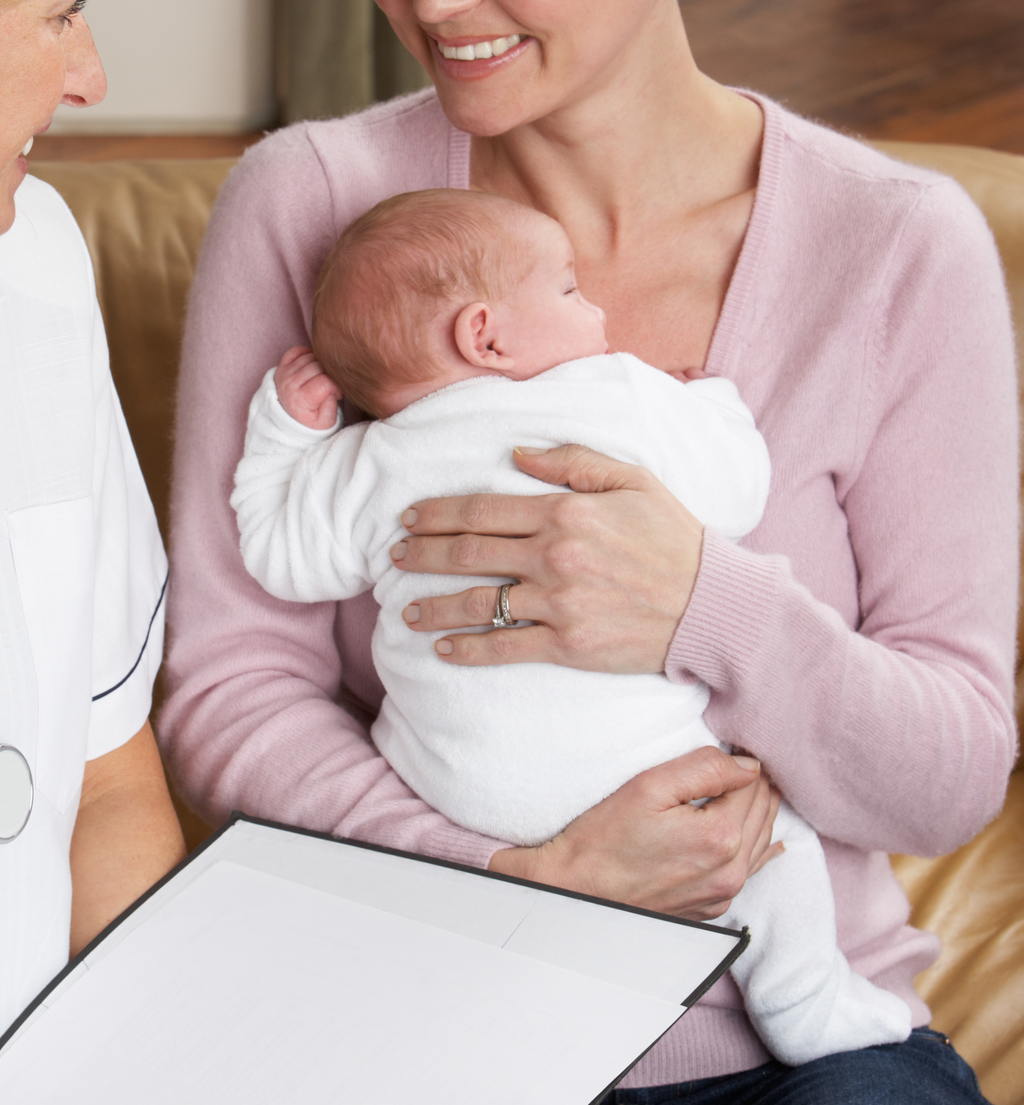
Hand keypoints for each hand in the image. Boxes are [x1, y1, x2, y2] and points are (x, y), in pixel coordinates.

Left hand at [275, 346, 340, 430]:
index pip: (325, 382)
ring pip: (310, 357)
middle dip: (330, 375)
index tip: (337, 394)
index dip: (336, 386)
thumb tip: (332, 389)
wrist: (287, 418)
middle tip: (331, 386)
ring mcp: (285, 373)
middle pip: (318, 367)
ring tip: (323, 378)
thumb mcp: (325, 424)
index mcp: (300, 400)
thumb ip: (331, 408)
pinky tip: (313, 366)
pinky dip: (307, 354)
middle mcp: (290, 384)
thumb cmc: (309, 421)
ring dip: (321, 366)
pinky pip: (297, 351)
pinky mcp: (283, 366)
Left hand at [393, 443, 704, 673]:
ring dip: (433, 607)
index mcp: (565, 512)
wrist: (712, 603)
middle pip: (468, 553)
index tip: (408, 519)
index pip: (482, 510)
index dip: (437, 514)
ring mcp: (559, 603)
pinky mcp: (568, 645)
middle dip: (423, 555)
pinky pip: (505, 647)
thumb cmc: (674, 537)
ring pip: (478, 602)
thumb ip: (571, 462)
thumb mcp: (632, 480)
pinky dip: (469, 650)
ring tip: (406, 612)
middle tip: (393, 559)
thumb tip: (517, 453)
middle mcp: (554, 556)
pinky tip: (444, 651)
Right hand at [491, 748, 783, 921]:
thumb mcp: (649, 786)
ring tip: (751, 788)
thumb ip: (705, 768)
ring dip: (759, 812)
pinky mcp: (712, 907)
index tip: (731, 746)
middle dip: (756, 784)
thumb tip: (749, 765)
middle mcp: (730, 870)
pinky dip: (757, 848)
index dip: (743, 760)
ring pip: (761, 841)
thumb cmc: (604, 837)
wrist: (577, 891)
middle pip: (763, 812)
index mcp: (720, 836)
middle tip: (740, 762)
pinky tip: (765, 841)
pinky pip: (749, 871)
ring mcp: (723, 893)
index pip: (754, 784)